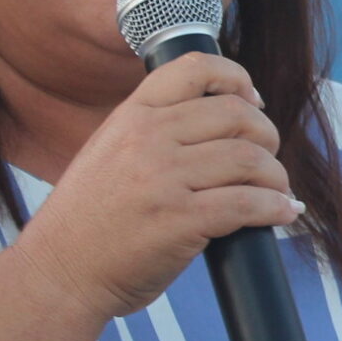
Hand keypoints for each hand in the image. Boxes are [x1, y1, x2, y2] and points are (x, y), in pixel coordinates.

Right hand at [16, 52, 300, 322]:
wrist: (59, 273)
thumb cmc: (88, 221)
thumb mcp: (109, 153)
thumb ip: (153, 132)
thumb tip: (224, 124)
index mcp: (131, 115)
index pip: (196, 67)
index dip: (238, 79)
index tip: (253, 102)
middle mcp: (148, 137)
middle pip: (237, 114)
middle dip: (267, 136)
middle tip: (268, 160)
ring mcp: (163, 178)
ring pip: (250, 159)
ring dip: (276, 177)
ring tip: (277, 192)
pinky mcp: (180, 220)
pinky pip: (248, 203)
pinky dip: (276, 208)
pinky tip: (282, 214)